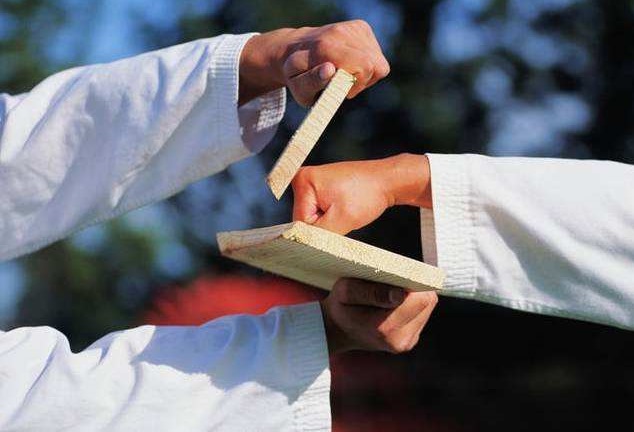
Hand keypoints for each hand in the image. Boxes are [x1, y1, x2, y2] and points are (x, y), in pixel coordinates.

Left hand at [239, 20, 389, 105]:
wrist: (295, 49)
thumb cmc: (298, 75)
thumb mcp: (298, 87)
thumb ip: (312, 81)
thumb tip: (329, 69)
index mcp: (326, 47)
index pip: (364, 67)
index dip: (356, 85)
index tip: (340, 90)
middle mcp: (340, 32)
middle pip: (376, 66)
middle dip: (362, 82)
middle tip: (342, 84)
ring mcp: (353, 27)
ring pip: (380, 64)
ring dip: (365, 76)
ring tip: (345, 75)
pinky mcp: (361, 27)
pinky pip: (378, 56)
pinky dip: (368, 66)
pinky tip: (351, 65)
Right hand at [292, 153, 431, 234]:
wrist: (387, 181)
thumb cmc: (369, 192)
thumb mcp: (342, 220)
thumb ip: (318, 236)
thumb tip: (305, 247)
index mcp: (303, 181)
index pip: (299, 222)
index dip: (319, 229)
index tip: (336, 223)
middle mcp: (303, 178)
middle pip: (304, 219)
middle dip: (324, 224)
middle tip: (343, 215)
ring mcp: (312, 182)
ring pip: (312, 217)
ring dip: (328, 221)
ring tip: (345, 210)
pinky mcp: (320, 188)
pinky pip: (319, 211)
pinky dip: (332, 215)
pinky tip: (344, 208)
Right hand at [320, 279, 437, 354]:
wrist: (337, 330)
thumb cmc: (340, 305)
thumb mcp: (345, 290)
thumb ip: (371, 291)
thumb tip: (401, 294)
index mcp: (384, 327)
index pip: (420, 299)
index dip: (414, 282)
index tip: (400, 276)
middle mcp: (399, 340)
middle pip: (427, 302)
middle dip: (414, 289)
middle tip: (392, 284)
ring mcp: (406, 343)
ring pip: (427, 308)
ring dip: (413, 297)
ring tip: (389, 295)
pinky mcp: (410, 342)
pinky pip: (422, 315)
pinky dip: (411, 306)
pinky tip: (392, 306)